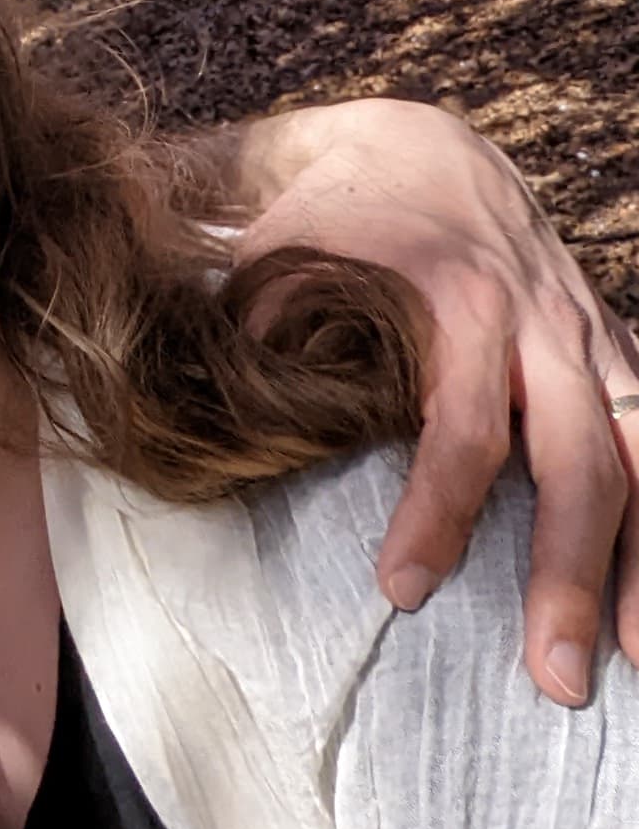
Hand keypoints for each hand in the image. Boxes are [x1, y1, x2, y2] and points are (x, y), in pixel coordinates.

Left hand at [226, 96, 638, 703]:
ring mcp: (592, 337)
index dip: (436, 511)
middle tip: (552, 679)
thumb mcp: (282, 251)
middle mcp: (544, 322)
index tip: (401, 591)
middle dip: (569, 572)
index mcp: (460, 298)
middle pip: (576, 461)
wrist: (422, 149)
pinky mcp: (616, 351)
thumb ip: (258, 333)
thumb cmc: (337, 214)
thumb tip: (228, 422)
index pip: (463, 427)